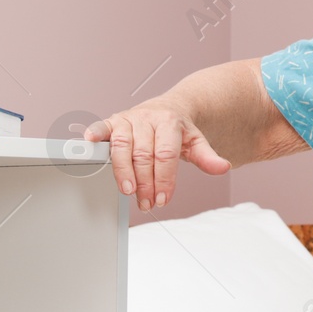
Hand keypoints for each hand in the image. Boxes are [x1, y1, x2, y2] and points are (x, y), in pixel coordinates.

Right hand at [84, 98, 231, 210]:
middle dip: (144, 183)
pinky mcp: (112, 121)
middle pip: (143, 155)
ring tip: (127, 192)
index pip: (165, 155)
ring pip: (121, 146)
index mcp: (170, 122)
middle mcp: (147, 118)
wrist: (169, 108)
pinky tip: (89, 144)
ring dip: (122, 172)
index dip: (164, 179)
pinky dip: (95, 134)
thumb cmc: (179, 130)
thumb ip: (207, 157)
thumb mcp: (196, 142)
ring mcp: (128, 119)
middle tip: (147, 203)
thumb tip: (223, 168)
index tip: (163, 199)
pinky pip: (102, 127)